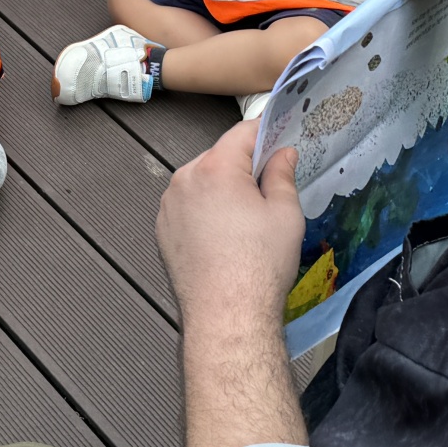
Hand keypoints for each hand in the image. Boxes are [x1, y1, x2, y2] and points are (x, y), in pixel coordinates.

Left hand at [156, 121, 303, 335]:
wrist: (226, 314)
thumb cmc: (259, 265)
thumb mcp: (284, 214)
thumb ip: (282, 175)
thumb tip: (282, 154)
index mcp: (215, 168)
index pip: (242, 133)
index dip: (265, 132)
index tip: (281, 138)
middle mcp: (184, 180)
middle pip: (219, 157)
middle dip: (243, 167)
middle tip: (269, 191)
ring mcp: (168, 206)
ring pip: (202, 182)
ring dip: (223, 189)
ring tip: (247, 222)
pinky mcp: (163, 230)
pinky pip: (188, 207)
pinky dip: (205, 211)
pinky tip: (225, 238)